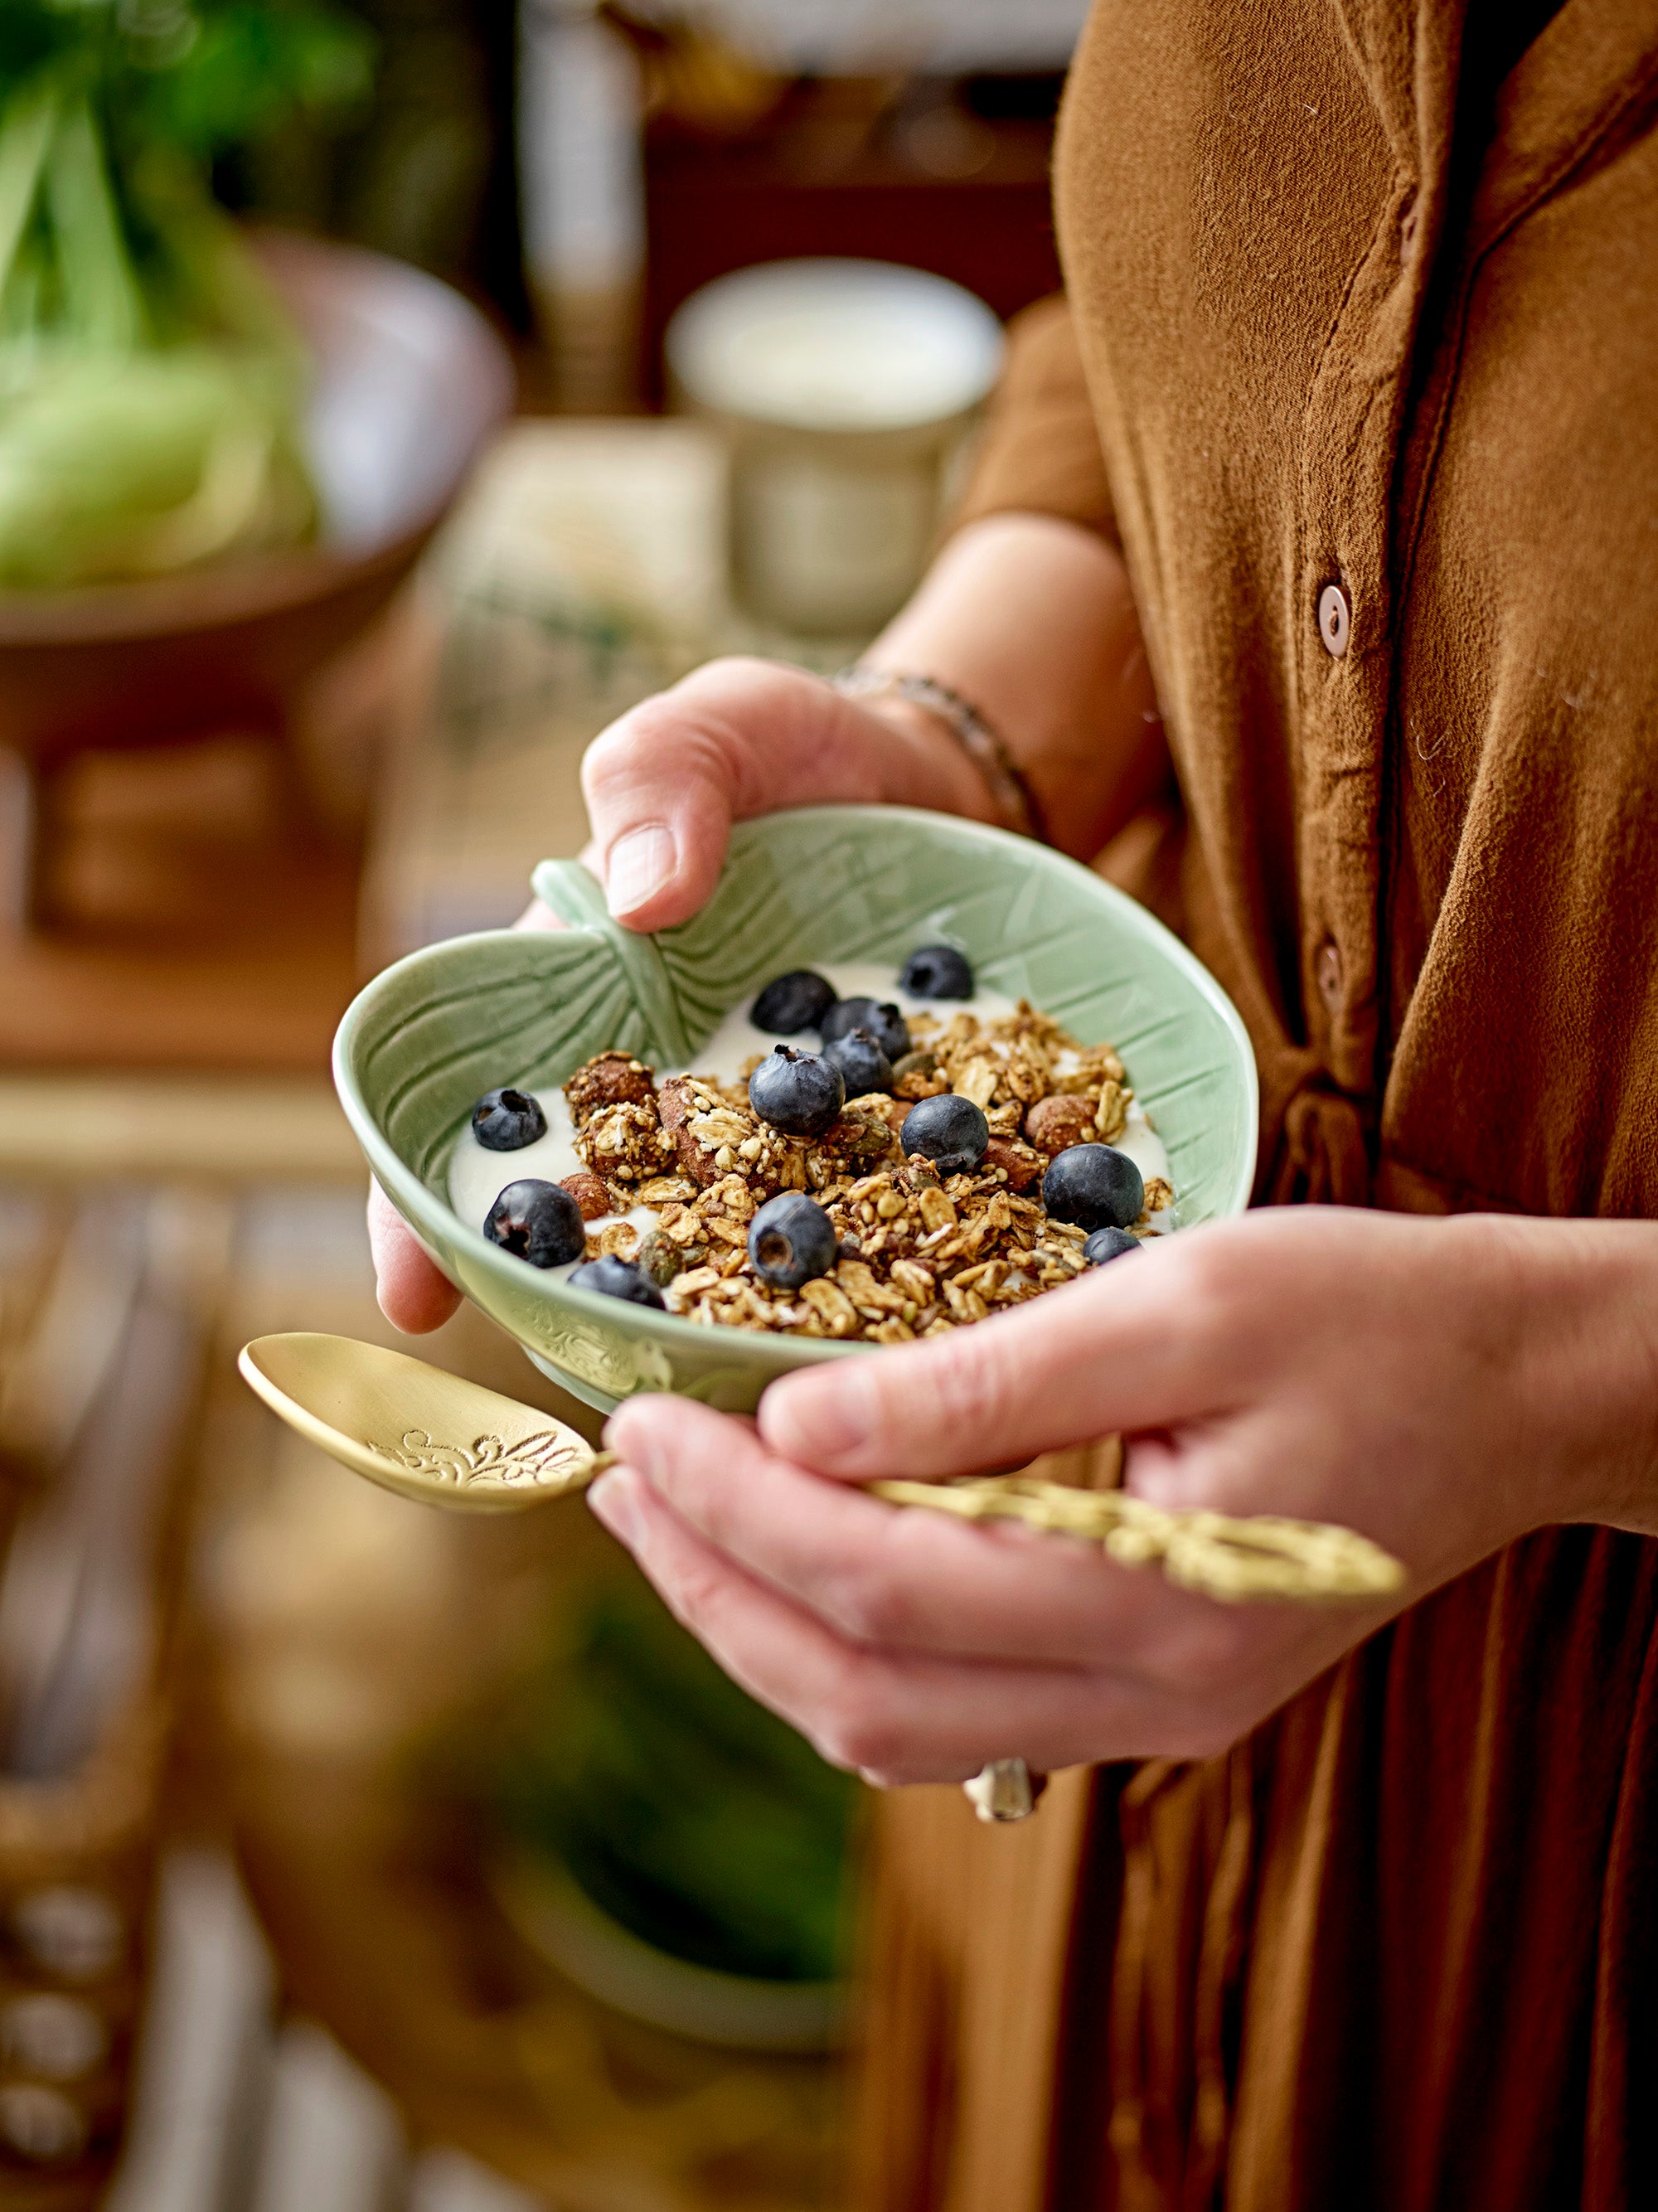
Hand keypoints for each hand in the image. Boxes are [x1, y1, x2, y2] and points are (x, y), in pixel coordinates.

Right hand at [369, 511, 1162, 1329]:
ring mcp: (769, 1139)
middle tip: (574, 1380)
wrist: (958, 786)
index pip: (474, 1115)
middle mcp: (665, 1095)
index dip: (422, 1207)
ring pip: (708, 1256)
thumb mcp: (729, 725)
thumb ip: (671, 775)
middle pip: (585, 1219)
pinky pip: (850, 1234)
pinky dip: (847, 1285)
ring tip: (712, 1391)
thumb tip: (637, 897)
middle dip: (560, 1305)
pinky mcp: (873, 1156)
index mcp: (585, 1003)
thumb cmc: (807, 756)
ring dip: (699, 1323)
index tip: (413, 1297)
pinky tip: (865, 1340)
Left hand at [589, 1208, 1657, 1782]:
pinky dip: (845, 1645)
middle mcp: (1148, 1694)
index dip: (736, 1513)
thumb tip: (797, 1424)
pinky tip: (791, 1559)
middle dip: (715, 1587)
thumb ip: (989, 1378)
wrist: (1515, 1388)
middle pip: (864, 1693)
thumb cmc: (1368, 1314)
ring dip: (762, 1627)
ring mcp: (1150, 1713)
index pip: (881, 1585)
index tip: (640, 1423)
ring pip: (895, 1728)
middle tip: (621, 1479)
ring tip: (670, 1518)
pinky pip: (954, 1714)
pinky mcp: (1150, 1693)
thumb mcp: (1181, 1301)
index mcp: (1161, 1598)